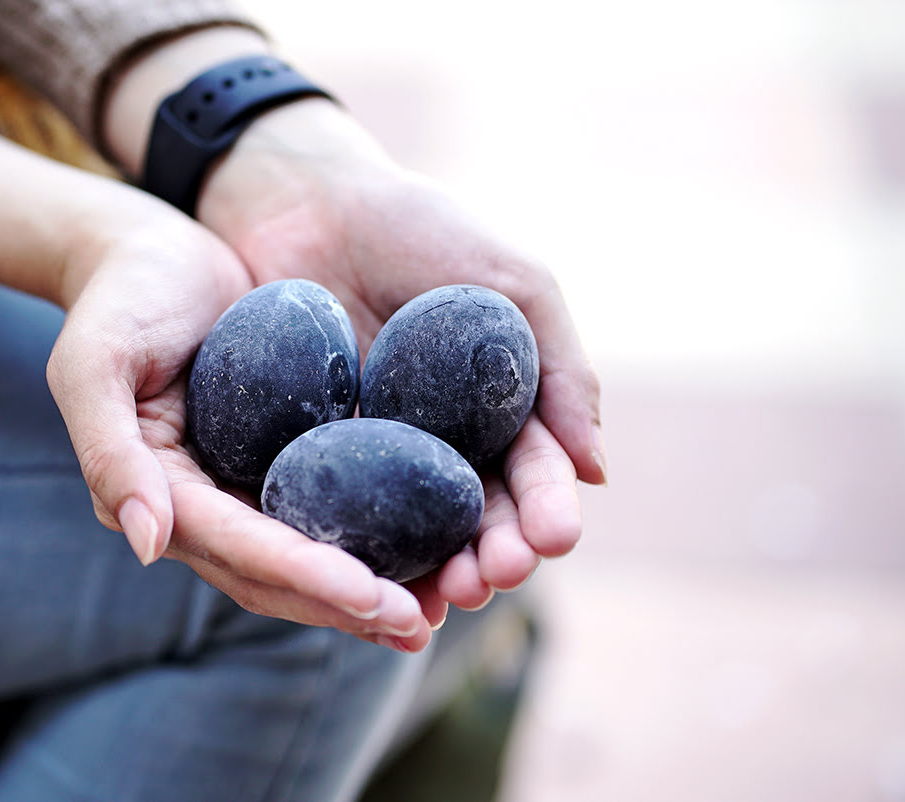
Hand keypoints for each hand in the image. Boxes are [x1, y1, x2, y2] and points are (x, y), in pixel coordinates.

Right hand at [0, 126, 433, 649]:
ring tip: (433, 612)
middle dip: (344, 604)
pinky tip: (429, 548)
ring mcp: (243, 488)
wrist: (153, 256)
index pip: (237, 548)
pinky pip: (327, 508)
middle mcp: (202, 508)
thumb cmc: (119, 299)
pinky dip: (373, 536)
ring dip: (365, 592)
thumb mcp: (94, 362)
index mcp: (158, 495)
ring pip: (306, 558)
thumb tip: (146, 545)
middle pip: (276, 575)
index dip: (302, 575)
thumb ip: (110, 453)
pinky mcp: (279, 461)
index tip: (370, 595)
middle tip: (418, 624)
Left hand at [195, 100, 607, 614]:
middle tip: (494, 576)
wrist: (307, 199)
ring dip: (432, 567)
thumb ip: (561, 369)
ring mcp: (376, 450)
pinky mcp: (310, 451)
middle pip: (474, 514)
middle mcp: (442, 440)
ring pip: (410, 527)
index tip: (553, 538)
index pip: (531, 473)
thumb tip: (597, 471)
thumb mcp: (514, 283)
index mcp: (499, 407)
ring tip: (443, 593)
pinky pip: (335, 507)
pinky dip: (354, 546)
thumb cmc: (422, 228)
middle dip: (493, 551)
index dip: (545, 509)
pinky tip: (364, 574)